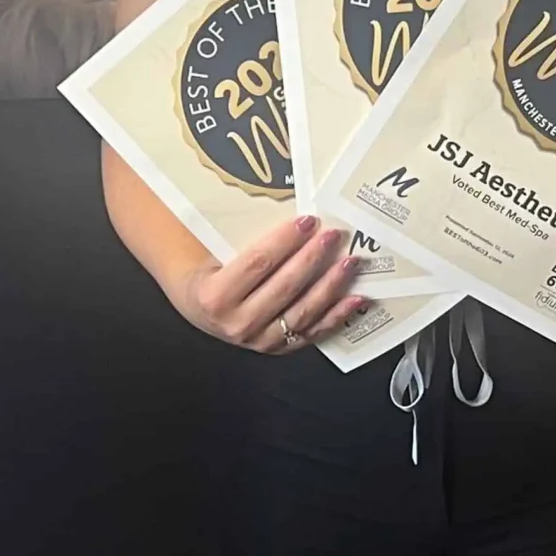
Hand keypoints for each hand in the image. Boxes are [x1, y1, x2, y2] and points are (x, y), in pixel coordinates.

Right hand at [179, 214, 365, 353]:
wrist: (199, 310)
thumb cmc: (208, 273)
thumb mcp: (211, 254)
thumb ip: (239, 236)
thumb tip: (283, 206)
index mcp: (215, 297)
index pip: (257, 263)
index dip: (285, 241)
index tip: (308, 220)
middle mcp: (238, 323)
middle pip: (284, 287)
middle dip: (313, 258)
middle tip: (333, 235)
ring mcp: (260, 341)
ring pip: (303, 311)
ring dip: (331, 285)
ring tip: (350, 261)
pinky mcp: (278, 349)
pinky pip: (313, 333)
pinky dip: (337, 316)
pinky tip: (356, 298)